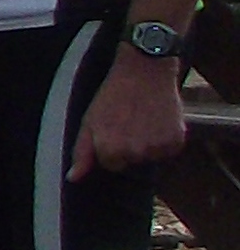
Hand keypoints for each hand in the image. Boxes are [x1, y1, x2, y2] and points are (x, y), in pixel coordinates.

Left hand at [69, 50, 187, 177]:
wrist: (144, 71)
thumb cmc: (113, 95)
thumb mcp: (89, 121)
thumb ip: (82, 153)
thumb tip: (73, 179)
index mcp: (110, 151)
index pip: (111, 164)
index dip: (111, 146)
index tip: (113, 127)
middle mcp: (134, 154)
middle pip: (131, 162)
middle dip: (129, 146)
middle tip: (128, 120)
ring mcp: (157, 149)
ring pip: (150, 156)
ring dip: (147, 142)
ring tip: (143, 117)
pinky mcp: (177, 143)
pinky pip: (168, 150)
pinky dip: (165, 138)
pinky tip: (158, 118)